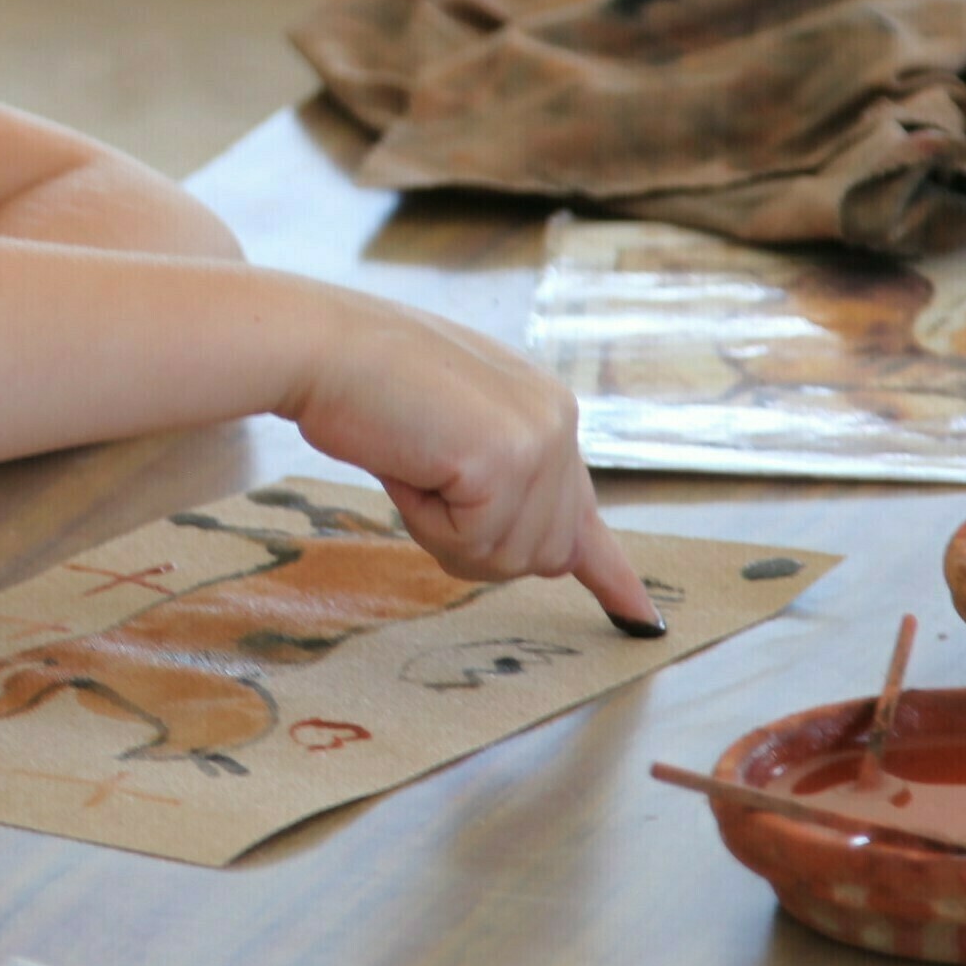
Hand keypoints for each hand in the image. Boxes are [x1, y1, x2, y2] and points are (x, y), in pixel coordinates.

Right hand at [288, 297, 661, 634]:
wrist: (322, 347)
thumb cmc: (367, 389)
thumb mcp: (454, 438)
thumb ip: (510, 487)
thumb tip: (562, 559)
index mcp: (548, 411)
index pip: (585, 508)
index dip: (611, 573)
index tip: (643, 618)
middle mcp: (558, 420)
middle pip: (541, 555)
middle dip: (473, 541)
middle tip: (426, 478)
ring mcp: (539, 438)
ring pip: (505, 558)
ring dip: (443, 531)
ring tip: (414, 462)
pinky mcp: (507, 459)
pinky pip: (469, 545)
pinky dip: (427, 522)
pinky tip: (411, 465)